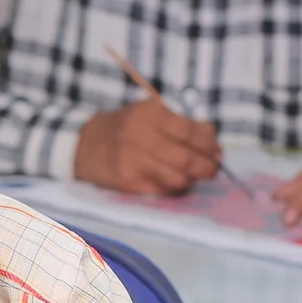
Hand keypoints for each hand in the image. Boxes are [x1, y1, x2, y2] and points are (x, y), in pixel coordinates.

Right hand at [74, 98, 221, 194]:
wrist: (84, 144)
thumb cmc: (124, 127)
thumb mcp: (148, 113)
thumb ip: (178, 124)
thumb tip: (212, 145)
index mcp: (150, 112)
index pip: (191, 131)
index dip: (210, 143)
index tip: (217, 150)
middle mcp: (140, 135)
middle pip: (186, 157)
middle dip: (206, 166)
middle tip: (213, 169)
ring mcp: (132, 160)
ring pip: (176, 178)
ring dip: (192, 180)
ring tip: (194, 177)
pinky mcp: (127, 181)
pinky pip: (161, 190)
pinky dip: (173, 188)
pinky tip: (175, 182)